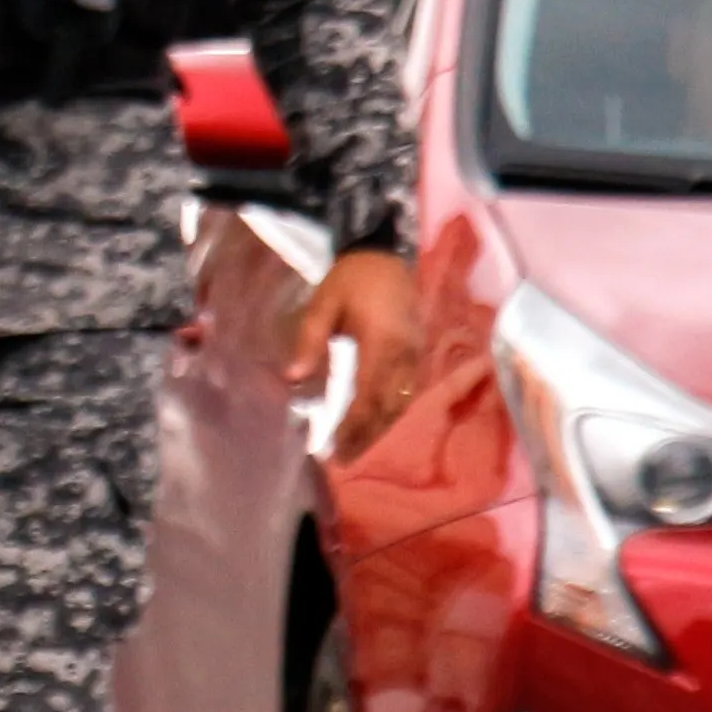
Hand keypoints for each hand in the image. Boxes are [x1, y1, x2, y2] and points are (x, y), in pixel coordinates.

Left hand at [288, 247, 426, 459]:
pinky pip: (407, 390)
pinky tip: (374, 423)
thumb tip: (293, 379)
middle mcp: (405, 353)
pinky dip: (391, 411)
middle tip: (344, 459)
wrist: (384, 252)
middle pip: (389, 406)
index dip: (353, 426)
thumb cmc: (349, 279)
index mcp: (382, 342)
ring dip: (381, 428)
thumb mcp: (322, 304)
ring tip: (356, 447)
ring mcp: (416, 352)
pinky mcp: (418, 350)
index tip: (334, 447)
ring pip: (401, 402)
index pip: (369, 397)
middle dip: (367, 435)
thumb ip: (309, 341)